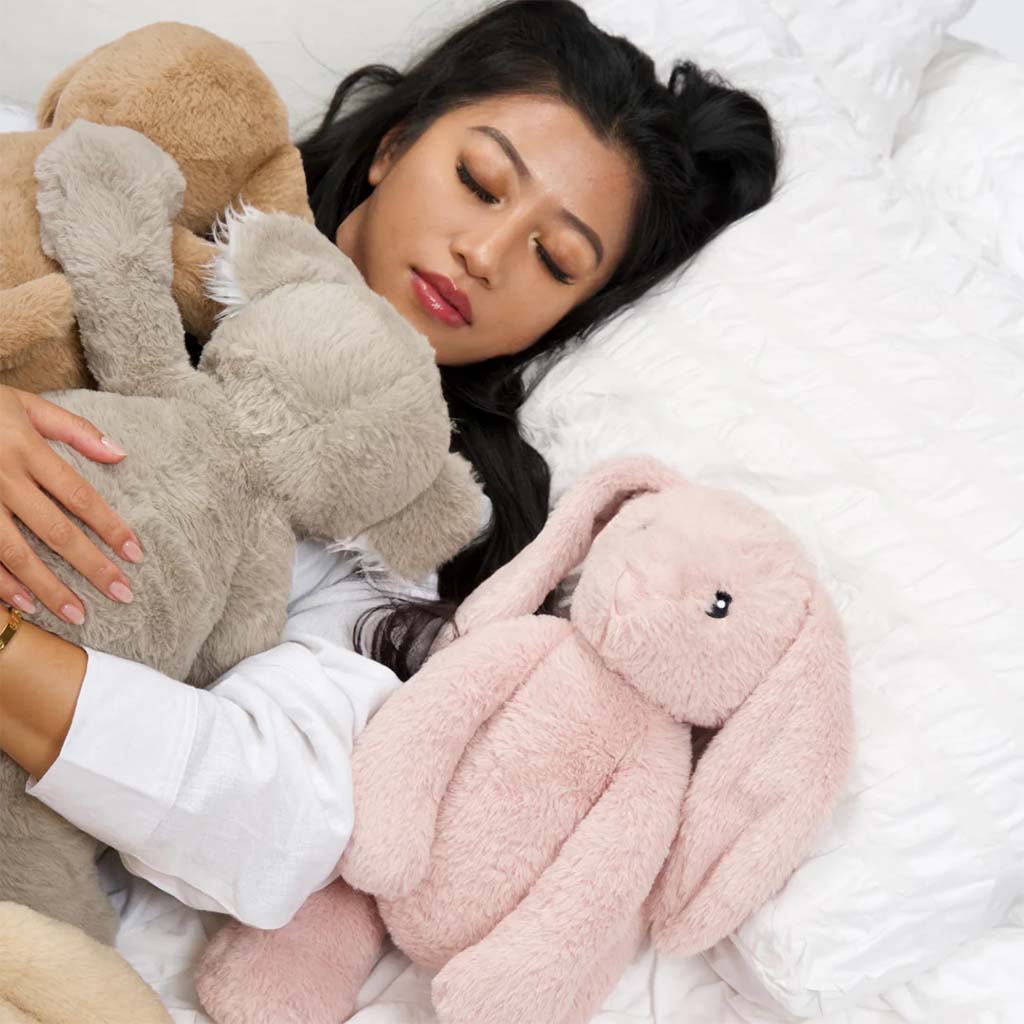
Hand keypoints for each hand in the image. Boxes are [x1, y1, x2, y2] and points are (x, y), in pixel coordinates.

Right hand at [0, 386, 142, 624]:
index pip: (79, 496)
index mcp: (25, 450)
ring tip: (77, 614)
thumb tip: (120, 454)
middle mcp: (2, 478)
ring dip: (48, 588)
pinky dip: (1, 584)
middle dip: (91, 566)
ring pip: (16, 552)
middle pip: (55, 531)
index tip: (136, 554)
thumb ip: (74, 430)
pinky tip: (25, 606)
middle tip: (122, 594)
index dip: (110, 527)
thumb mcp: (26, 404)